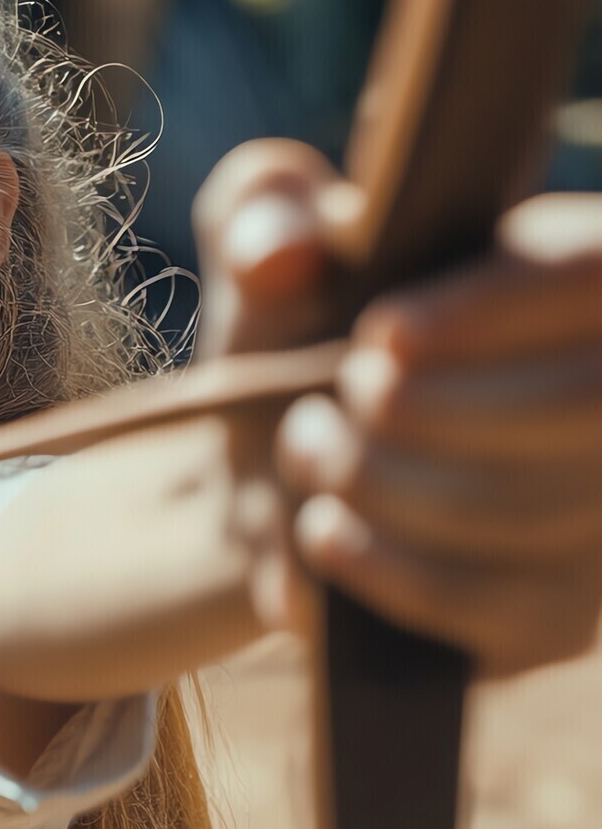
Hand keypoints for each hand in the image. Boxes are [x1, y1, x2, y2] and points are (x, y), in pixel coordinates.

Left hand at [195, 139, 601, 676]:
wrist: (260, 476)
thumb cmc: (291, 334)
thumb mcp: (265, 248)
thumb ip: (264, 210)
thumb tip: (283, 252)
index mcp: (584, 275)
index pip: (599, 270)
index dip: (498, 304)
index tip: (381, 336)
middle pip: (587, 397)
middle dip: (423, 406)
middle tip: (333, 403)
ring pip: (528, 507)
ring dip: (382, 481)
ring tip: (309, 450)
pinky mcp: (561, 618)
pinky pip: (494, 605)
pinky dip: (383, 566)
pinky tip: (323, 530)